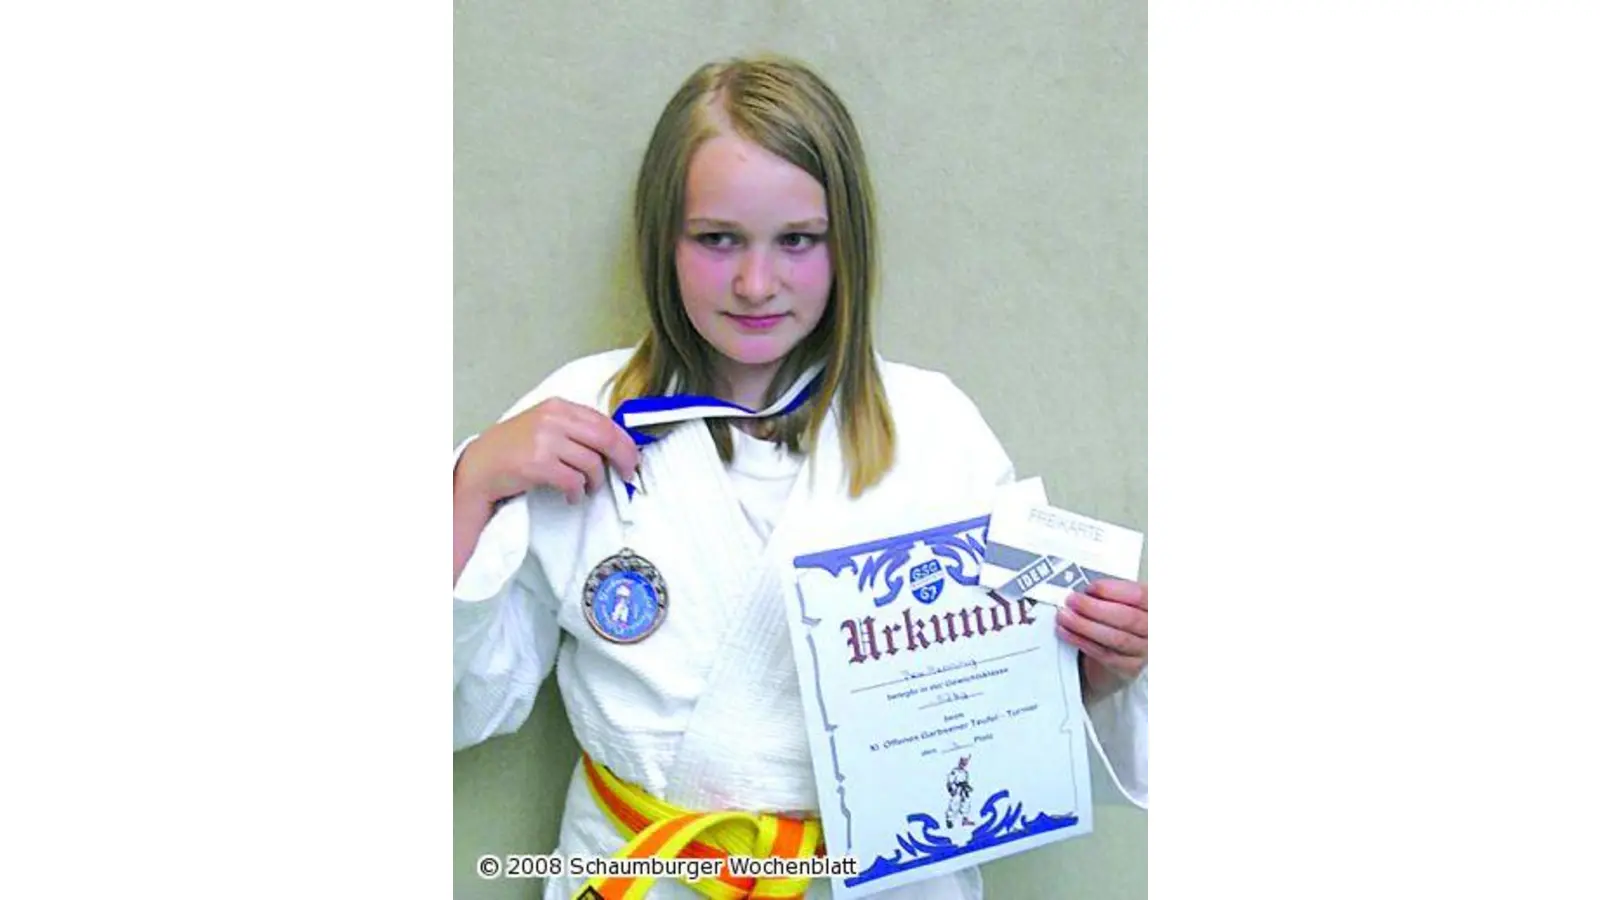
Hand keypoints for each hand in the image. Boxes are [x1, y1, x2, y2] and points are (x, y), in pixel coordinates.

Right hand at [455, 398, 639, 507]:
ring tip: (587, 488)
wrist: (480, 466)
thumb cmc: (514, 448)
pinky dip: (578, 492)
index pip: (604, 421)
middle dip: (622, 459)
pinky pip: (573, 480)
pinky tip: (572, 496)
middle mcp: (553, 419)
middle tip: (626, 474)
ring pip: (591, 463)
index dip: (624, 442)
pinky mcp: (538, 464)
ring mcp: (545, 440)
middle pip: (605, 438)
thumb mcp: (545, 426)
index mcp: (558, 406)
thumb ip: (575, 428)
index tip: (632, 457)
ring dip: (595, 481)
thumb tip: (614, 442)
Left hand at [1055, 579, 1147, 696]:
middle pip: (1127, 618)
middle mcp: (1154, 629)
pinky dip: (1084, 643)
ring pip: (1116, 639)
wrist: (1124, 649)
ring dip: (1085, 626)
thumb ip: (1109, 594)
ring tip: (1065, 617)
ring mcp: (1145, 650)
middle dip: (1095, 608)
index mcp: (1155, 606)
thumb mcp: (1122, 600)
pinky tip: (1069, 633)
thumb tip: (1084, 590)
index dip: (1112, 591)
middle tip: (1072, 601)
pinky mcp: (1130, 667)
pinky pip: (1106, 656)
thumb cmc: (1122, 617)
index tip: (1090, 588)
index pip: (1139, 596)